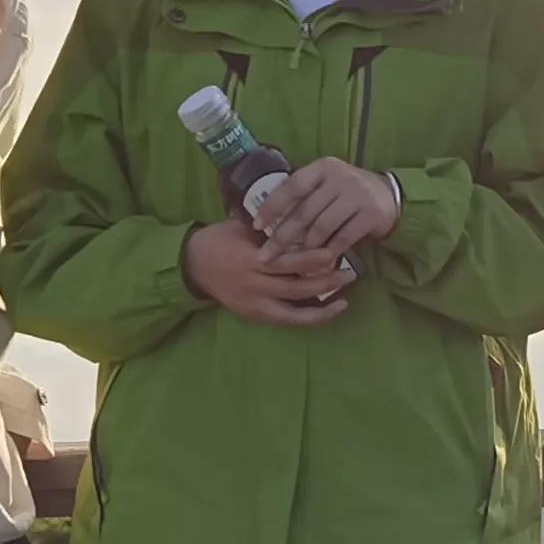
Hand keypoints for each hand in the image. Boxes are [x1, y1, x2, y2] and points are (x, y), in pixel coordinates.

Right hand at [185, 215, 351, 327]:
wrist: (193, 265)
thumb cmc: (221, 240)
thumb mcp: (242, 227)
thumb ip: (271, 229)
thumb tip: (305, 222)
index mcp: (250, 260)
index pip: (286, 262)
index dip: (311, 260)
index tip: (333, 253)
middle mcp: (254, 285)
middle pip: (295, 287)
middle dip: (325, 281)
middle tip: (350, 271)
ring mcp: (255, 304)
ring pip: (295, 311)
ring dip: (323, 305)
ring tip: (346, 296)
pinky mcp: (256, 315)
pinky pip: (288, 320)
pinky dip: (311, 318)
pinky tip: (330, 310)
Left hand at [262, 158, 402, 261]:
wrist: (389, 195)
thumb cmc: (347, 193)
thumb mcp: (326, 185)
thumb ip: (304, 197)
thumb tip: (269, 222)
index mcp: (322, 168)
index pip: (291, 186)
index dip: (272, 206)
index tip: (256, 226)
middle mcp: (339, 177)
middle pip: (304, 211)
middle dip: (282, 237)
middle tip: (266, 256)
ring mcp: (357, 194)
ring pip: (322, 227)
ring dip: (306, 248)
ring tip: (293, 263)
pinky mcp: (371, 213)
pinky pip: (343, 238)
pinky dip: (330, 252)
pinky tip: (320, 263)